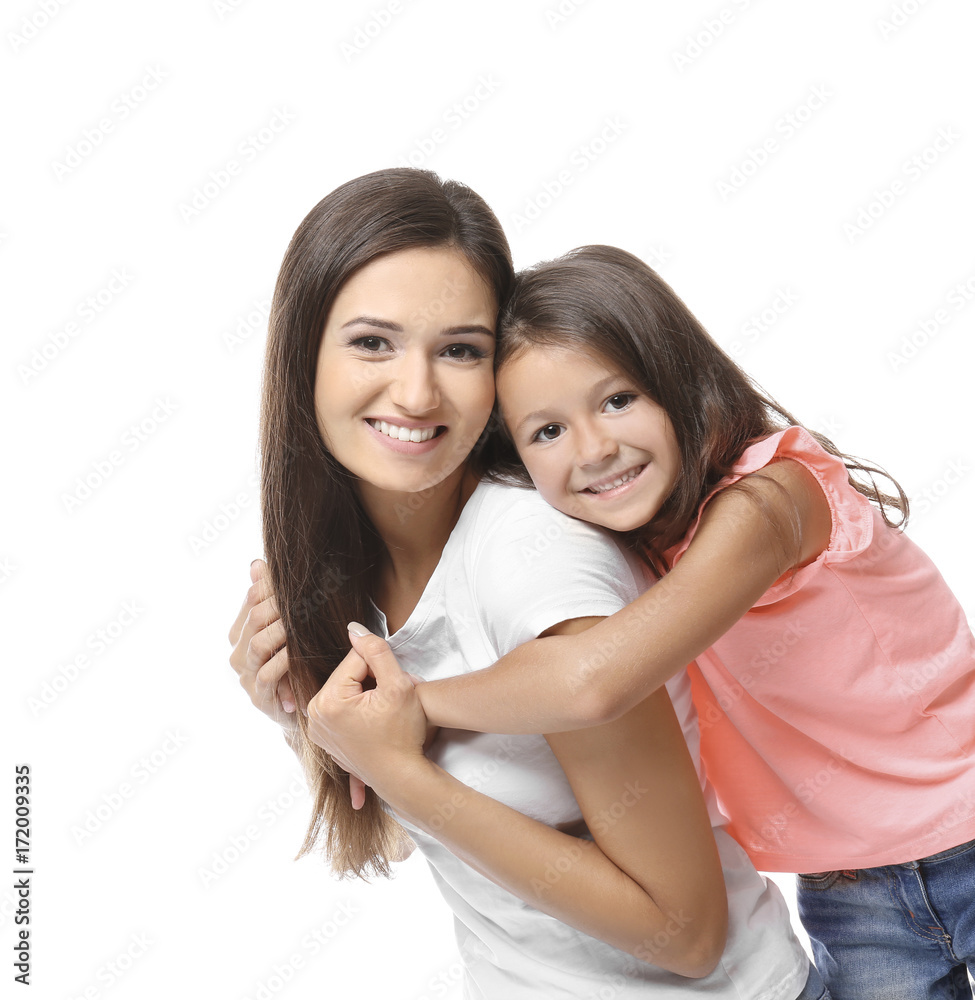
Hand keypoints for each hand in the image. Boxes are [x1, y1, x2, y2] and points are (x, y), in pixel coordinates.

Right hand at [228, 559, 295, 729]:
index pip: (252, 599)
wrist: (303, 706)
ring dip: (281, 631)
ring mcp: (247, 676)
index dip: (272, 586)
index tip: (295, 577)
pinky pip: (268, 674)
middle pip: (255, 619)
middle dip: (278, 605)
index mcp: (241, 632)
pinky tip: (298, 651)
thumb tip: (257, 563)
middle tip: (303, 596)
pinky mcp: (260, 697)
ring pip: (258, 645)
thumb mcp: (288, 628)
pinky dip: (284, 660)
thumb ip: (270, 598)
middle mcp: (239, 653)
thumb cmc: (297, 662)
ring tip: (301, 621)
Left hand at [306, 625, 430, 801]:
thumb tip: (354, 628)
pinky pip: (340, 709)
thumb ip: (376, 650)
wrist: (402, 776)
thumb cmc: (403, 734)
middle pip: (347, 675)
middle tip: (388, 700)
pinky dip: (357, 709)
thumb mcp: (398, 685)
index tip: (391, 686)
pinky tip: (372, 721)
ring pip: (345, 691)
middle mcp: (314, 715)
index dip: (380, 667)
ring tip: (382, 712)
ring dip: (365, 693)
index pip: (354, 659)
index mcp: (328, 701)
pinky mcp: (324, 739)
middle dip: (370, 680)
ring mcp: (317, 729)